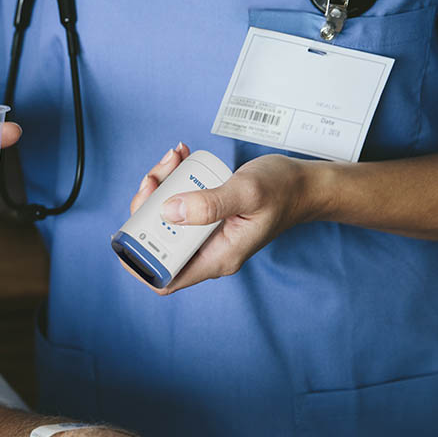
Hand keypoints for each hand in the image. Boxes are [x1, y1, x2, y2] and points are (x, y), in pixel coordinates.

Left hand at [127, 145, 318, 294]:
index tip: (132, 225)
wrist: (305, 184)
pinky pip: (178, 203)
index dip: (138, 260)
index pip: (163, 278)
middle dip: (147, 207)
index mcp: (217, 258)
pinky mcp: (206, 216)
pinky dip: (172, 181)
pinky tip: (179, 158)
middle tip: (156, 176)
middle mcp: (208, 251)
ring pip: (164, 218)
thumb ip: (209, 204)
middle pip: (157, 241)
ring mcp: (206, 234)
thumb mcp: (246, 192)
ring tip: (172, 159)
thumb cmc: (283, 189)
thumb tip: (168, 212)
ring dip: (159, 187)